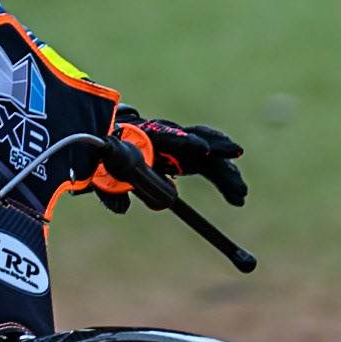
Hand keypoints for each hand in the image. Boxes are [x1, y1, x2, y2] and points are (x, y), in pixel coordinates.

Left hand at [92, 106, 247, 213]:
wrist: (107, 142)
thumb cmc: (104, 157)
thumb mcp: (101, 172)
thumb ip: (109, 188)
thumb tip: (122, 207)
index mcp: (143, 134)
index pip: (165, 133)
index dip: (183, 140)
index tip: (201, 149)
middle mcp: (166, 136)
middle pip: (196, 140)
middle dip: (217, 151)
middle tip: (232, 169)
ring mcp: (178, 145)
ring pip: (208, 153)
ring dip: (225, 171)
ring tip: (239, 195)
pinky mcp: (186, 156)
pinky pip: (209, 164)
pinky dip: (223, 176)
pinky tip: (236, 195)